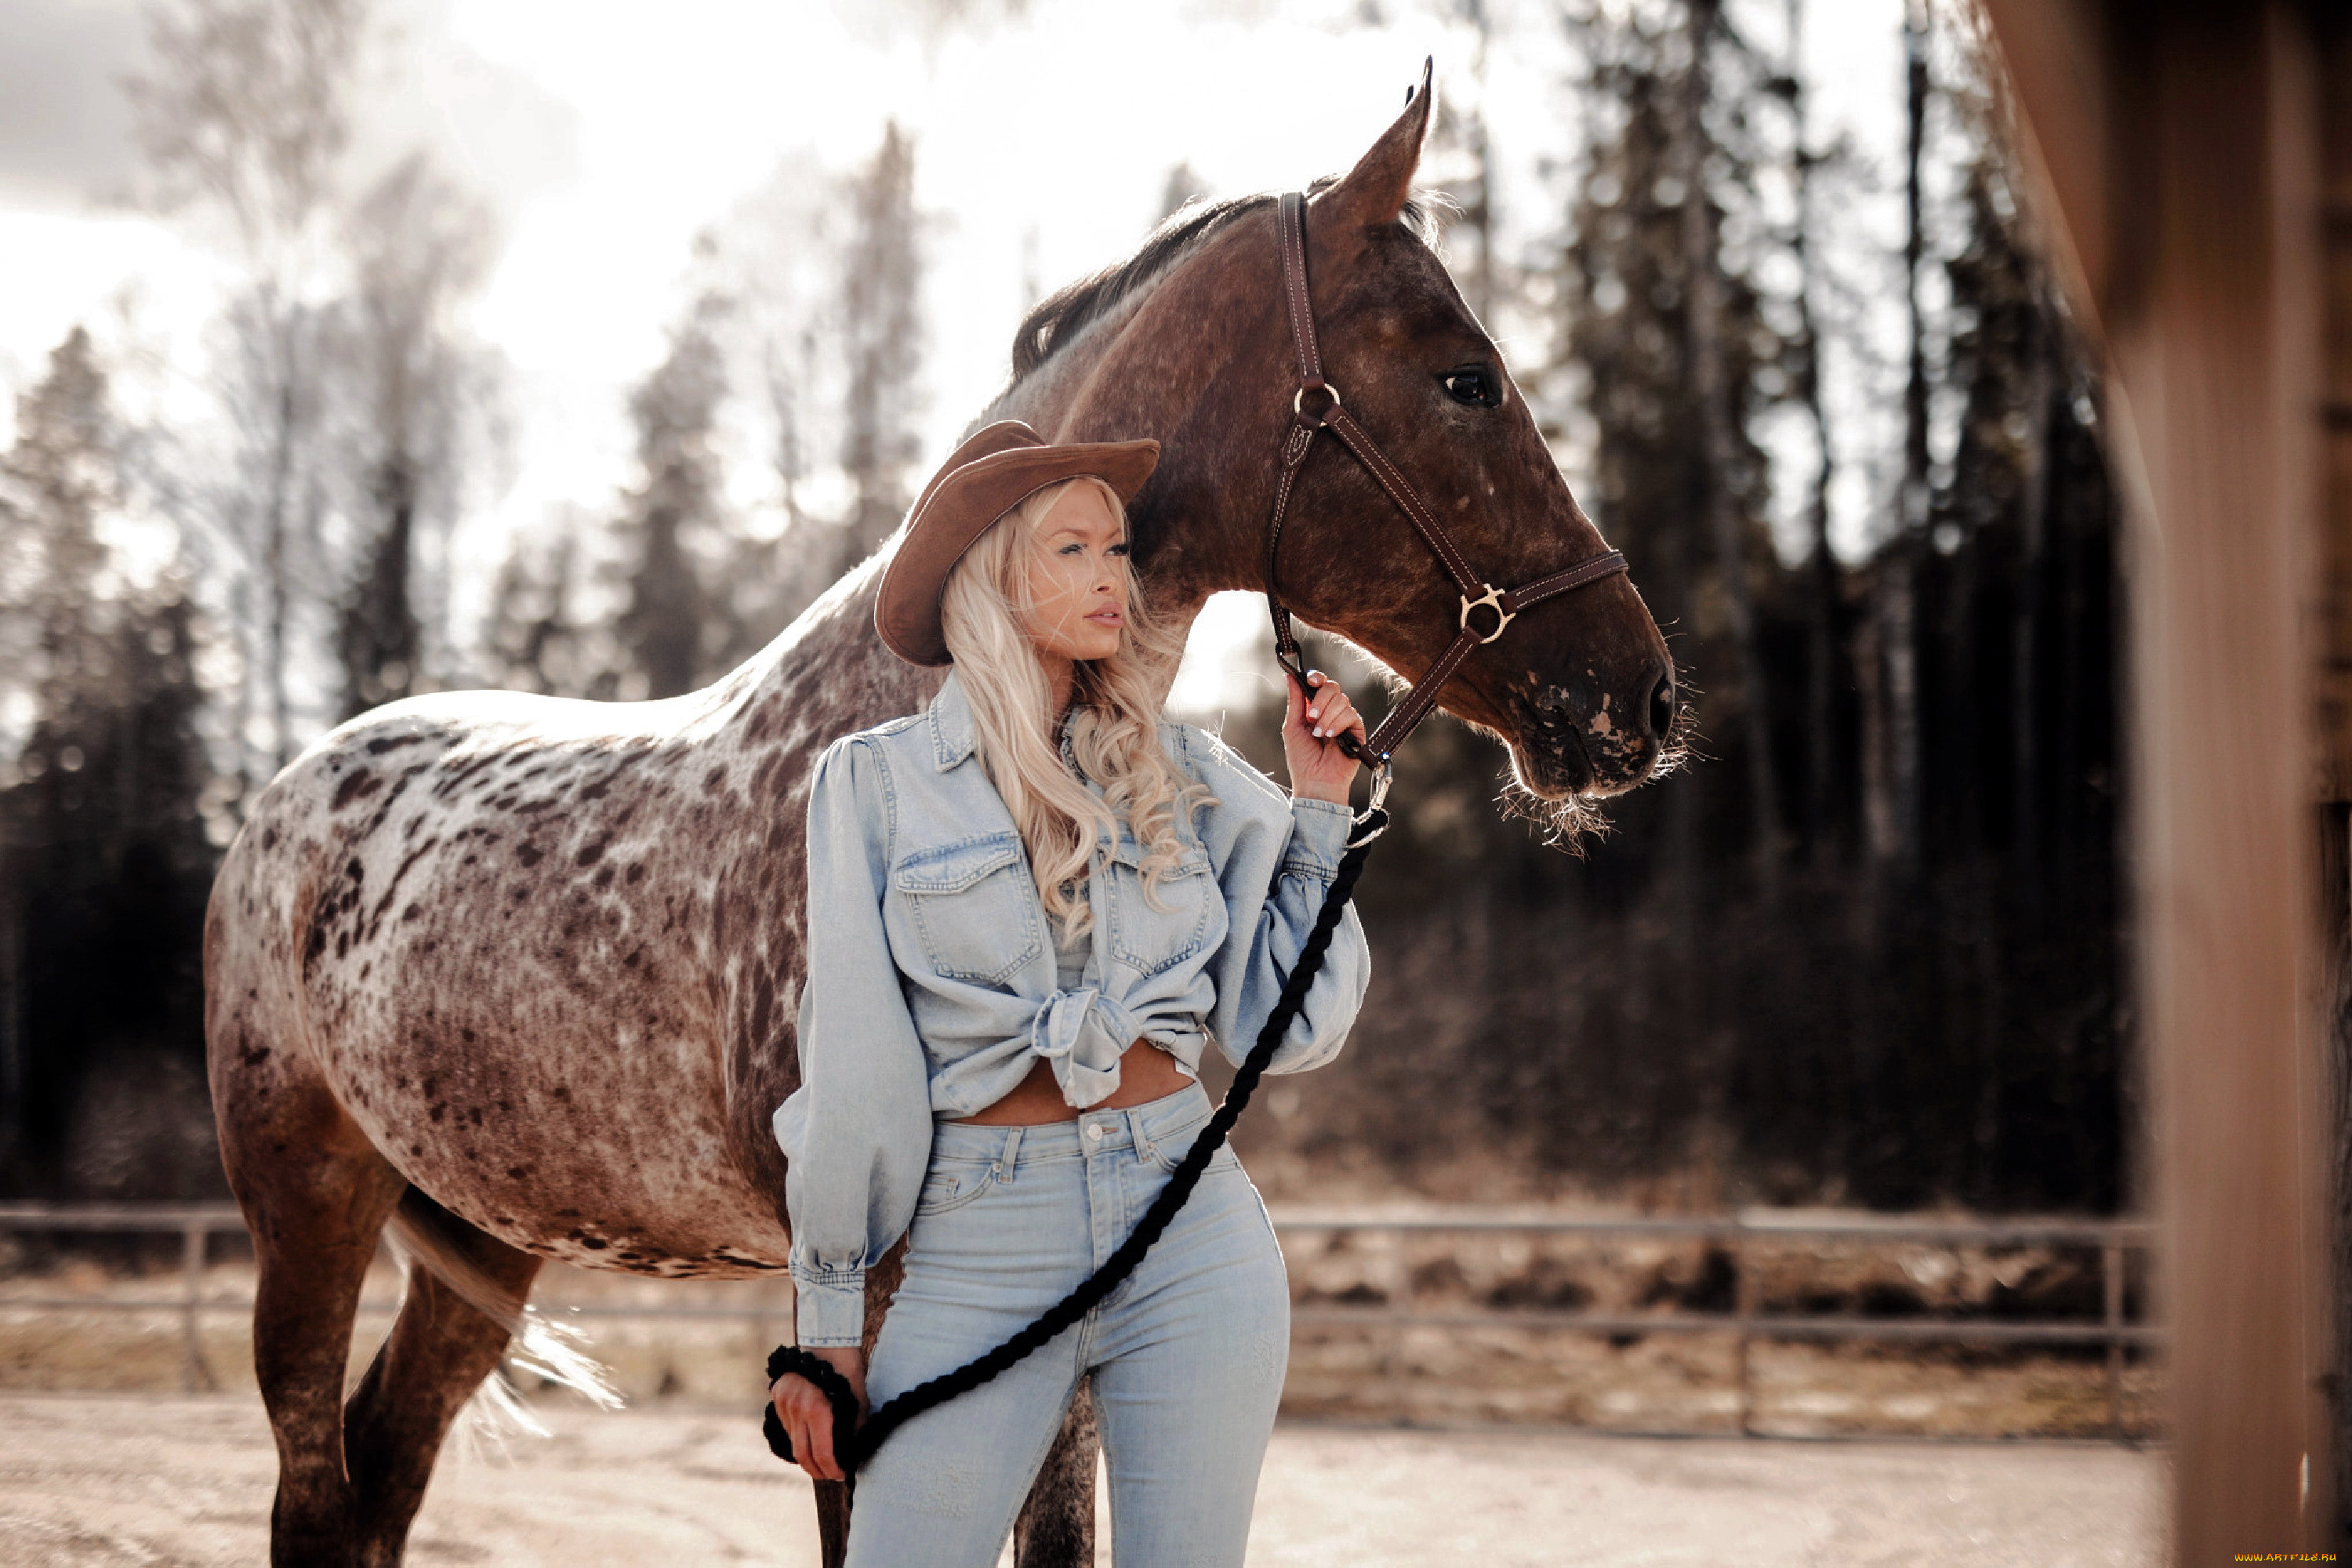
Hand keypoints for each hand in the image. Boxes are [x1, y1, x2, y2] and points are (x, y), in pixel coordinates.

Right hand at [769, 1345, 867, 1482]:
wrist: (827, 1342)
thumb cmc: (847, 1371)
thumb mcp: (856, 1401)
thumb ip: (854, 1428)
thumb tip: (855, 1452)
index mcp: (818, 1410)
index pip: (822, 1453)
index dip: (832, 1468)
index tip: (840, 1475)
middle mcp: (797, 1408)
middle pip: (802, 1454)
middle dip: (816, 1470)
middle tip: (828, 1476)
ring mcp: (784, 1402)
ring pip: (792, 1440)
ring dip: (805, 1454)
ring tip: (819, 1461)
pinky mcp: (777, 1396)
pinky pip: (787, 1425)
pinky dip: (797, 1436)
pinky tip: (808, 1440)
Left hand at [1281, 669, 1364, 804]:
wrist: (1316, 781)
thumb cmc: (1302, 759)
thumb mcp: (1292, 727)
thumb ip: (1295, 701)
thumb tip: (1290, 676)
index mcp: (1316, 709)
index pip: (1320, 684)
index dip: (1317, 678)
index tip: (1311, 681)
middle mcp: (1331, 712)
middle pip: (1332, 687)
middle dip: (1320, 699)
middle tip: (1311, 717)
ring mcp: (1345, 720)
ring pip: (1342, 700)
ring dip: (1327, 717)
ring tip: (1319, 735)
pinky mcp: (1357, 730)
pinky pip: (1351, 714)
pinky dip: (1337, 724)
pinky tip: (1331, 738)